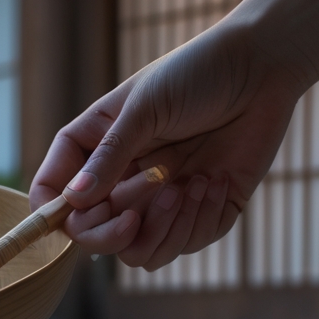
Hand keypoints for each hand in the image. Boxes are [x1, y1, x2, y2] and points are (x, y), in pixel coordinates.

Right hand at [30, 21, 308, 268]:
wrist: (265, 65)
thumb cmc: (198, 71)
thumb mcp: (146, 107)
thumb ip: (109, 156)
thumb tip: (73, 201)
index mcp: (94, 150)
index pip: (53, 199)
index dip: (60, 216)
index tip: (89, 210)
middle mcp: (120, 181)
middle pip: (94, 237)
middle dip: (125, 222)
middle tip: (161, 184)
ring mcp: (158, 201)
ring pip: (139, 252)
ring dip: (166, 227)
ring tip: (194, 183)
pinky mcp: (199, 213)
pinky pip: (184, 245)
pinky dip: (201, 219)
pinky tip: (218, 179)